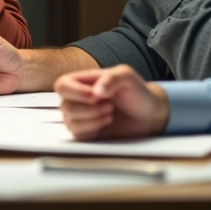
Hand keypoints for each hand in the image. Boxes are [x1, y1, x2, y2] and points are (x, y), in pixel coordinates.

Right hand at [54, 65, 168, 140]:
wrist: (148, 114)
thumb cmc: (136, 92)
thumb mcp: (126, 76)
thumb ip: (111, 78)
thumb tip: (95, 91)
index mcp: (81, 82)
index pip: (62, 85)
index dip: (75, 92)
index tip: (95, 96)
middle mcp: (76, 99)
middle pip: (65, 106)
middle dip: (90, 109)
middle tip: (109, 105)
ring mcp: (79, 117)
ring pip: (70, 122)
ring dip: (93, 119)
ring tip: (109, 113)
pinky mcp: (85, 132)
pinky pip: (78, 135)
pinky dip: (93, 129)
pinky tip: (105, 123)